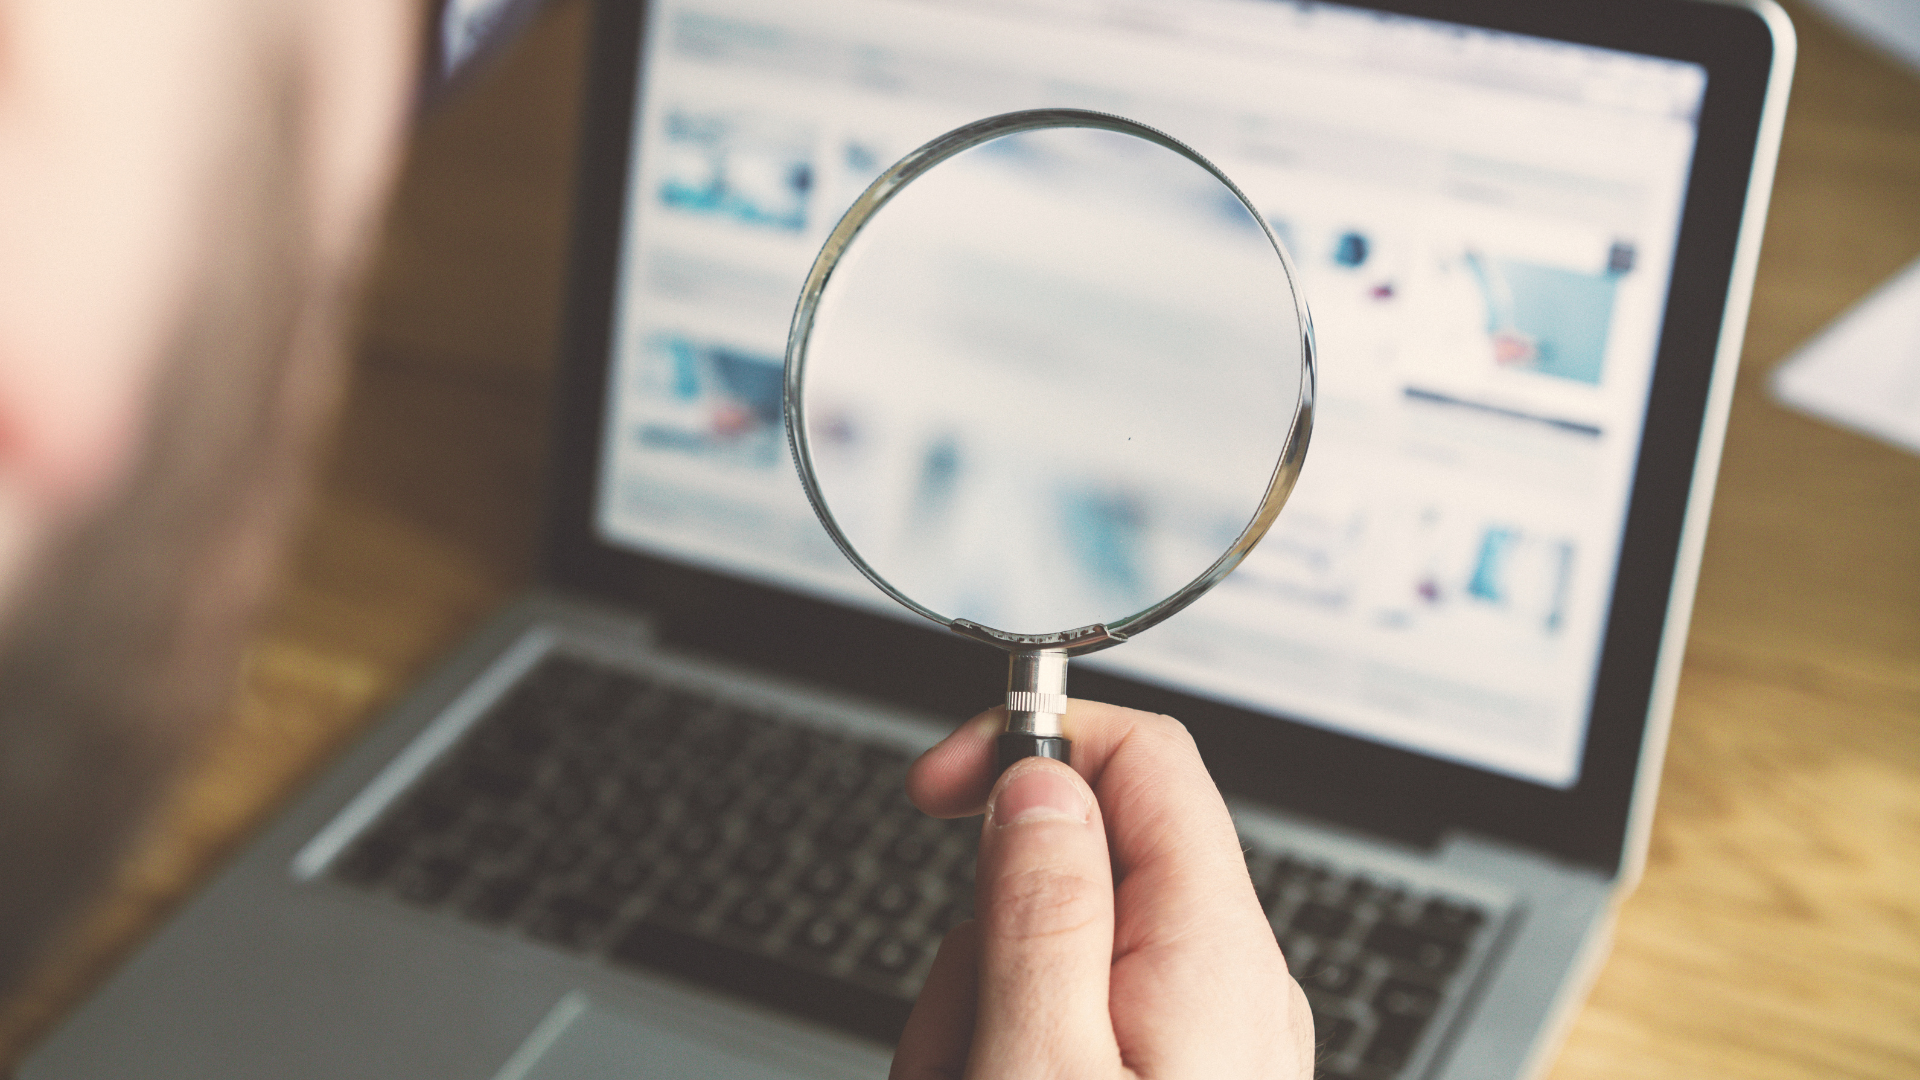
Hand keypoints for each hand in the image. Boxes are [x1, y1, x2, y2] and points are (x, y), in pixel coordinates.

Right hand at [893, 701, 1313, 1078]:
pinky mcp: (1180, 1079)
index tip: (938, 786)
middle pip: (1075, 869)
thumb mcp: (1041, 1063)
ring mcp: (1208, 1041)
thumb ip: (1041, 912)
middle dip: (981, 938)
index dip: (1032, 741)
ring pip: (1055, 955)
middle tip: (954, 1044)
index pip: (1145, 755)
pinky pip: (1073, 1027)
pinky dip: (1010, 1054)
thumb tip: (1039, 779)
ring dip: (980, 1017)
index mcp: (1213, 951)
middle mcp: (1229, 982)